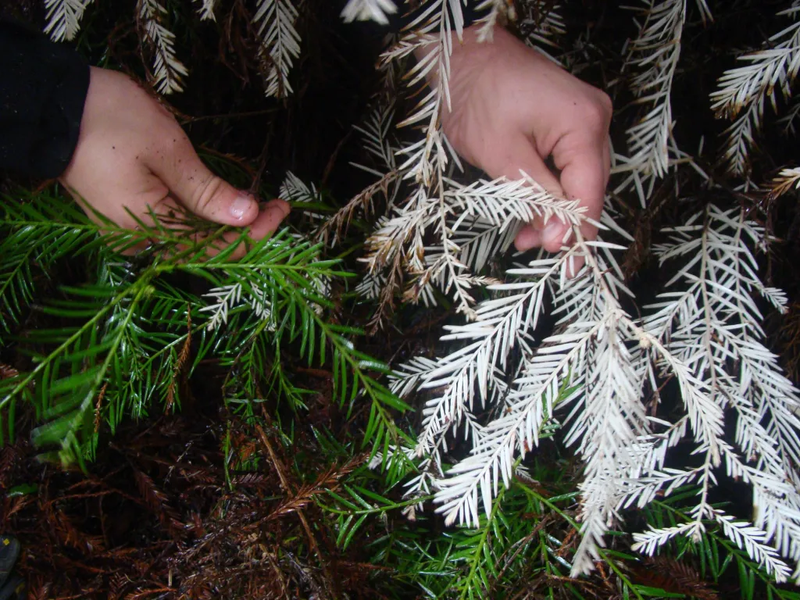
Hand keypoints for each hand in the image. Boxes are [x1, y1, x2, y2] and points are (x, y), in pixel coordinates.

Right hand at [60, 67, 288, 253]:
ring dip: (225, 225)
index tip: (280, 211)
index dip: (253, 234)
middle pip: (203, 247)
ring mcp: (128, 232)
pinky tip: (223, 205)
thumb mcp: (168, 151)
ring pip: (190, 239)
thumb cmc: (109, 119)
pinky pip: (172, 227)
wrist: (52, 106)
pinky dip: (202, 219)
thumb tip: (248, 216)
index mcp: (147, 229)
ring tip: (257, 205)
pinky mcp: (125, 217)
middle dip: (244, 230)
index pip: (214, 246)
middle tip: (276, 207)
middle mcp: (138, 241)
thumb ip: (208, 191)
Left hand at [442, 25, 611, 253]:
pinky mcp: (569, 120)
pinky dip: (550, 190)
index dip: (578, 231)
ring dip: (554, 210)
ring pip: (579, 179)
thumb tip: (560, 237)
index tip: (568, 266)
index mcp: (583, 124)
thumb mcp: (503, 157)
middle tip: (533, 250)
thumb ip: (536, 198)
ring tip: (524, 237)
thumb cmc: (477, 98)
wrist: (463, 55)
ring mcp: (584, 118)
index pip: (589, 191)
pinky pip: (568, 165)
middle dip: (563, 223)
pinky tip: (530, 212)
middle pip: (589, 187)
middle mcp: (594, 119)